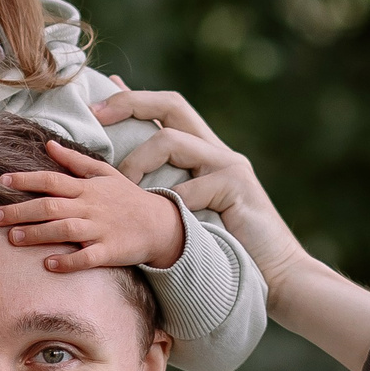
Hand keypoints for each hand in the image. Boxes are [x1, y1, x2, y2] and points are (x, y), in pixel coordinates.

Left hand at [0, 138, 187, 271]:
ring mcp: (101, 230)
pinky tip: (48, 265)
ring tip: (13, 238)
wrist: (160, 224)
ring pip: (65, 230)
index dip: (26, 180)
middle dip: (21, 210)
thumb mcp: (104, 174)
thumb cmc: (127, 198)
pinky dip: (68, 261)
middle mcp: (91, 207)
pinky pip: (87, 258)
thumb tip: (48, 144)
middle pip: (51, 206)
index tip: (1, 181)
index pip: (51, 180)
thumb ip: (74, 161)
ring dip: (38, 234)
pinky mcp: (110, 252)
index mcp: (87, 188)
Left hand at [89, 87, 306, 291]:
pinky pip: (194, 186)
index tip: (94, 107)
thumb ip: (163, 187)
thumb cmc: (223, 246)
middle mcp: (217, 150)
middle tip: (97, 117)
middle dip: (130, 104)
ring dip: (139, 162)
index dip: (131, 99)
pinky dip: (174, 201)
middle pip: (172, 104)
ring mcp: (229, 166)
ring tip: (124, 189)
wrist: (275, 271)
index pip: (167, 107)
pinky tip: (164, 220)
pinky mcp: (238, 188)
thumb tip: (118, 176)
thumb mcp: (187, 211)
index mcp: (204, 151)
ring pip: (174, 142)